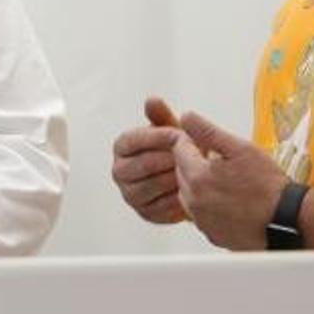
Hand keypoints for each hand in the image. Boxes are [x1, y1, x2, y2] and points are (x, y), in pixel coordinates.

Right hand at [110, 96, 187, 223]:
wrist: (194, 179)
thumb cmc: (179, 149)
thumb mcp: (172, 130)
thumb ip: (161, 116)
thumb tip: (151, 100)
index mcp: (122, 148)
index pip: (130, 141)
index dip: (154, 137)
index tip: (178, 133)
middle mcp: (120, 172)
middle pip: (140, 165)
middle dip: (167, 159)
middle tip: (190, 155)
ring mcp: (130, 195)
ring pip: (150, 187)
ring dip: (173, 178)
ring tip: (192, 171)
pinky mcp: (145, 213)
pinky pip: (160, 207)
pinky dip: (177, 198)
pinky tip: (191, 189)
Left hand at [171, 111, 286, 250]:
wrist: (287, 221)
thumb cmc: (268, 186)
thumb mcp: (240, 149)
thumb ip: (208, 132)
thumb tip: (187, 117)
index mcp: (197, 178)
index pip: (179, 149)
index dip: (192, 140)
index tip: (206, 142)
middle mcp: (193, 202)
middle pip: (181, 172)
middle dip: (195, 162)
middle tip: (220, 160)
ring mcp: (202, 221)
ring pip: (188, 195)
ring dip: (200, 184)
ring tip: (227, 181)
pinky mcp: (212, 235)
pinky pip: (201, 214)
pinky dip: (208, 205)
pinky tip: (230, 200)